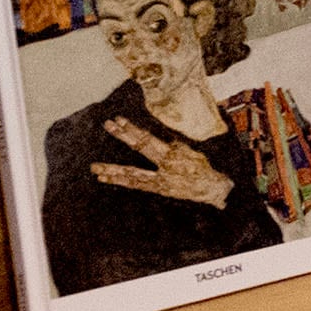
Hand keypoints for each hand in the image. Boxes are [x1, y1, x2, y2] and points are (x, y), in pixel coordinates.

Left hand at [91, 115, 237, 208]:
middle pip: (140, 148)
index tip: (119, 120)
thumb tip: (164, 140)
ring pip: (131, 173)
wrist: (215, 189)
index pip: (149, 139)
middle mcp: (165, 166)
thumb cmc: (206, 169)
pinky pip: (135, 184)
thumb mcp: (194, 153)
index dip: (132, 129)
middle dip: (123, 136)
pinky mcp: (158, 189)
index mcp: (174, 154)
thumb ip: (176, 146)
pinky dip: (119, 180)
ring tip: (94, 167)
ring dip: (112, 169)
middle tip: (108, 125)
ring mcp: (160, 180)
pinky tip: (106, 178)